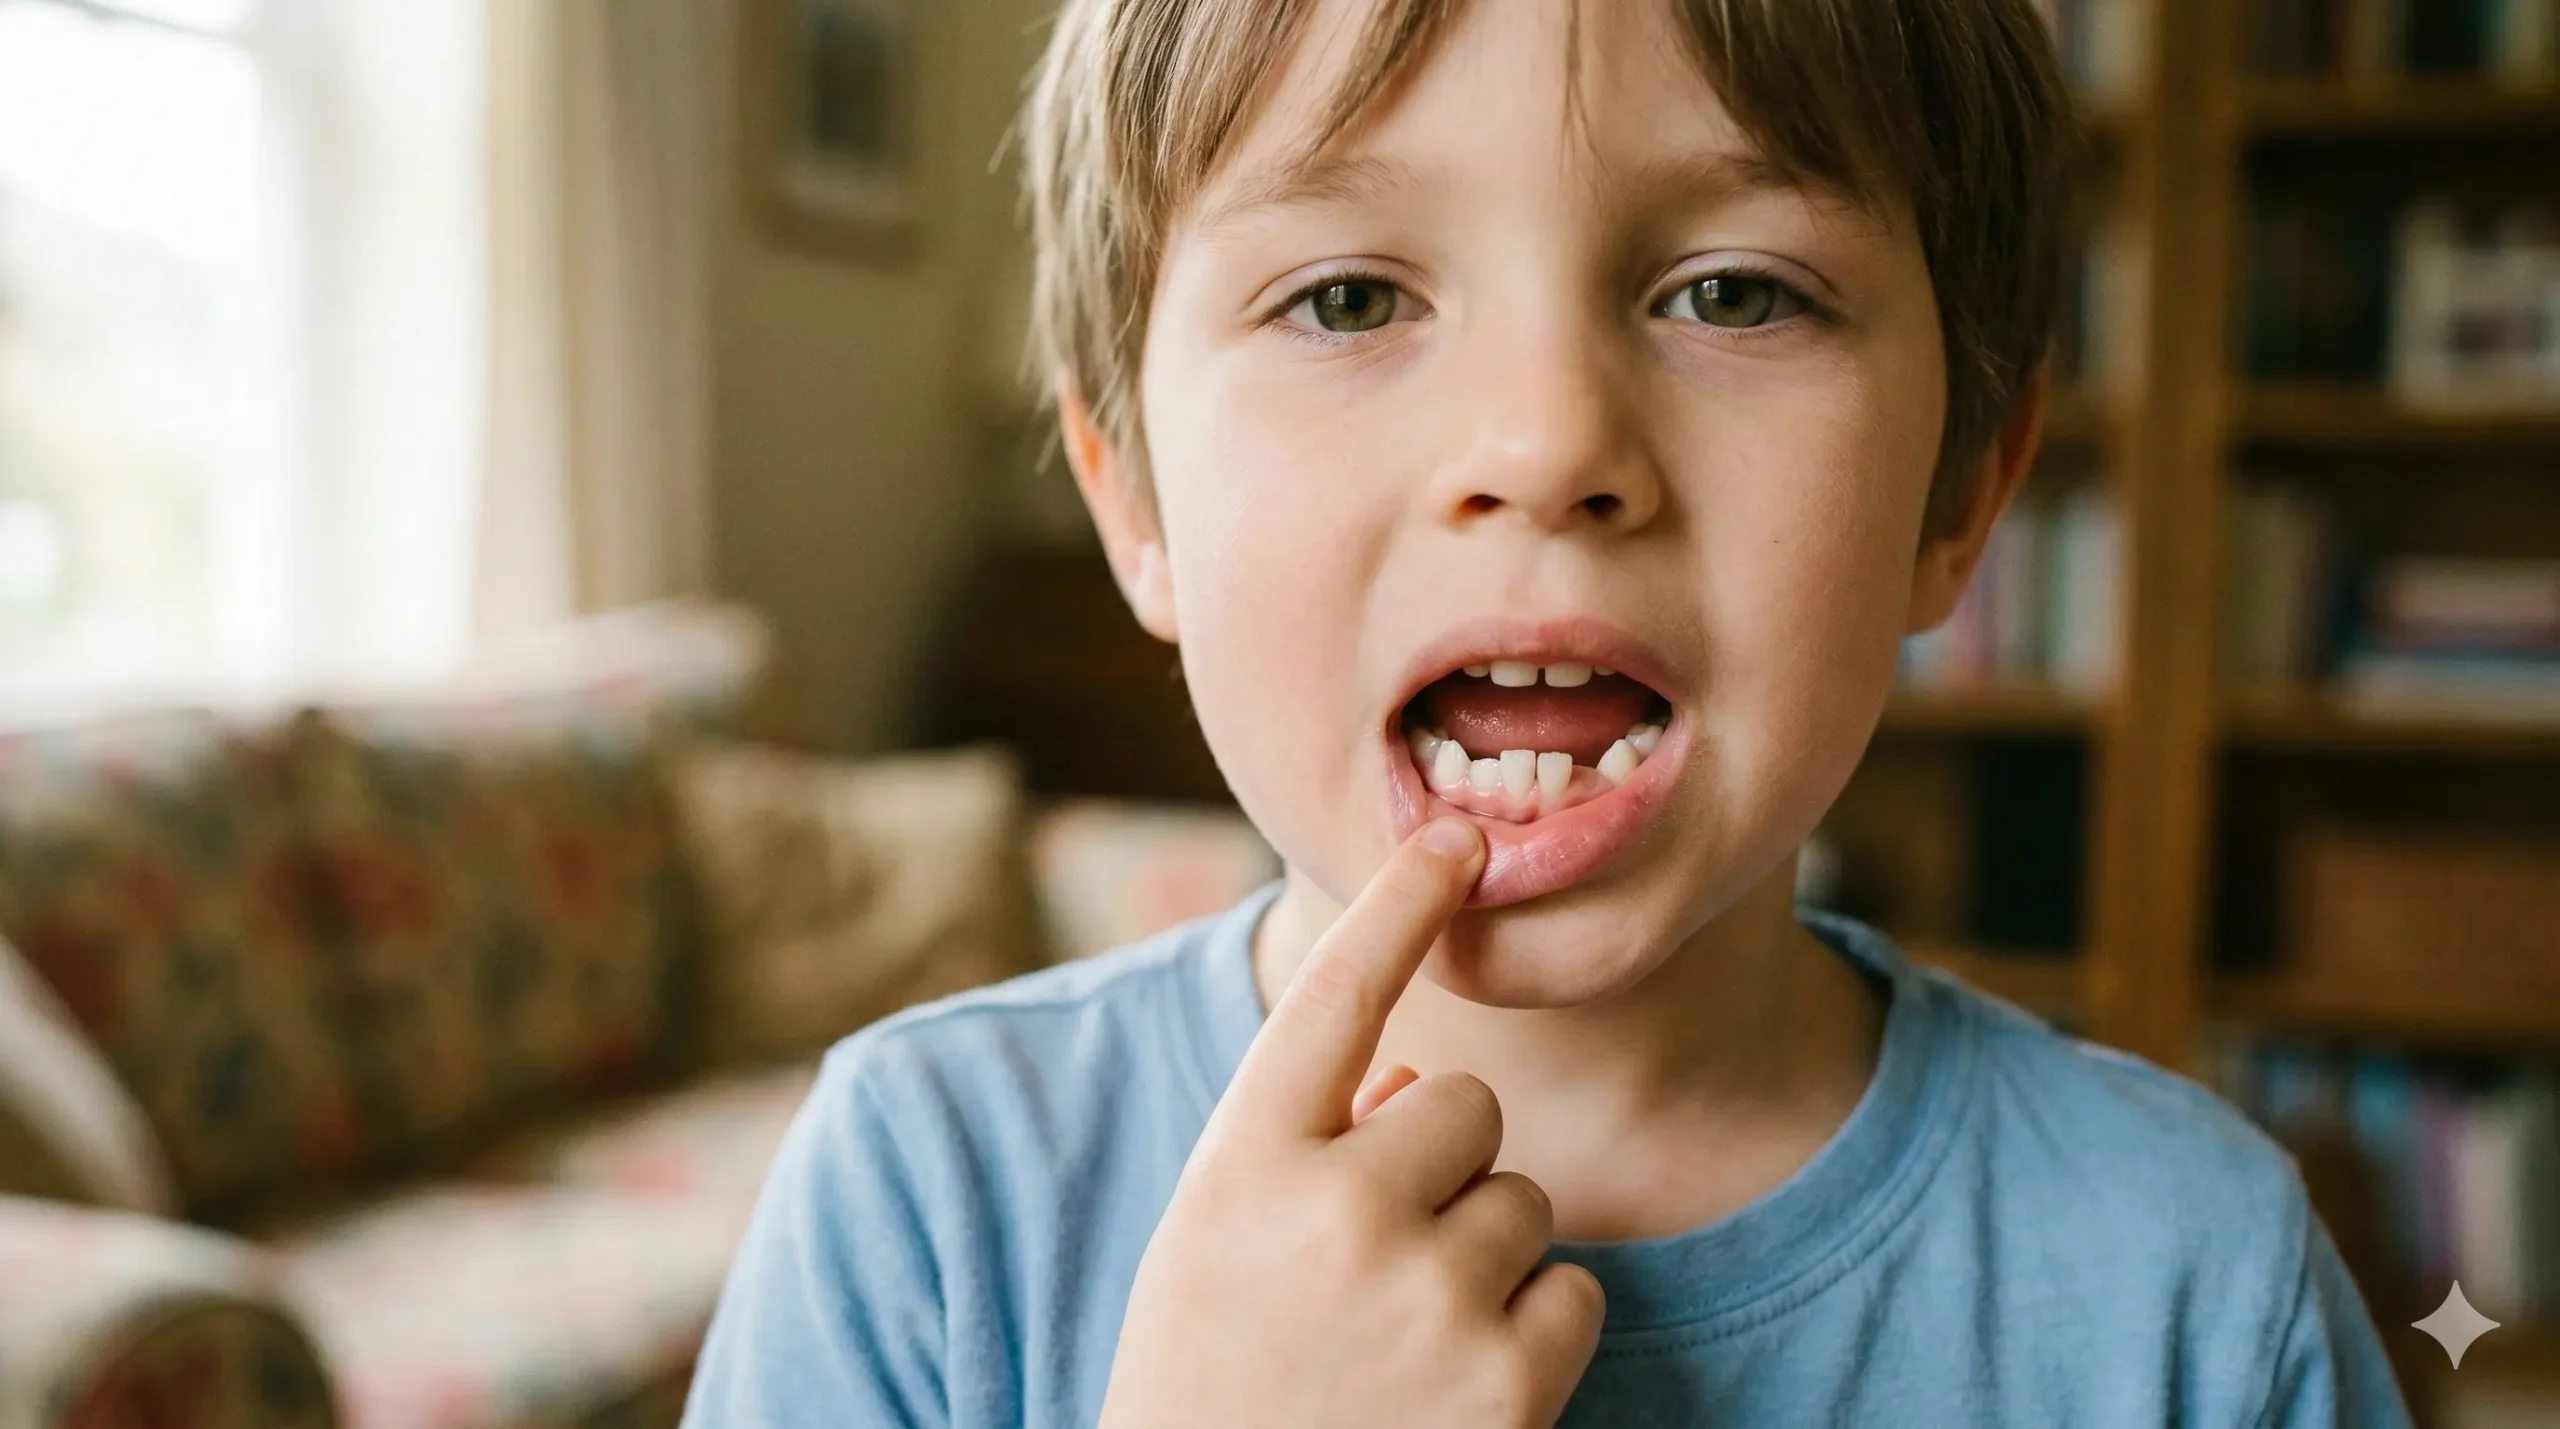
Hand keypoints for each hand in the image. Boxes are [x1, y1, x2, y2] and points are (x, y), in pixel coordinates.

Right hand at [1099, 819, 1605, 1427]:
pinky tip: (1451, 1393)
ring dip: (1482, 1258)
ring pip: (1525, 1202)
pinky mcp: (1506, 1382)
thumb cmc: (1217, 1383)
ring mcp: (1424, 1296)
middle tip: (1372, 1265)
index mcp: (1240, 1166)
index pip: (1335, 996)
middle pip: (1470, 1106)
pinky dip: (1532, 1336)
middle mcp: (1333, 1212)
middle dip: (1444, 1167)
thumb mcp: (1217, 1247)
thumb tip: (1429, 1087)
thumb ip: (1304, 1148)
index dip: (1399, 904)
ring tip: (1397, 1348)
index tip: (1455, 836)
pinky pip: (1571, 1293)